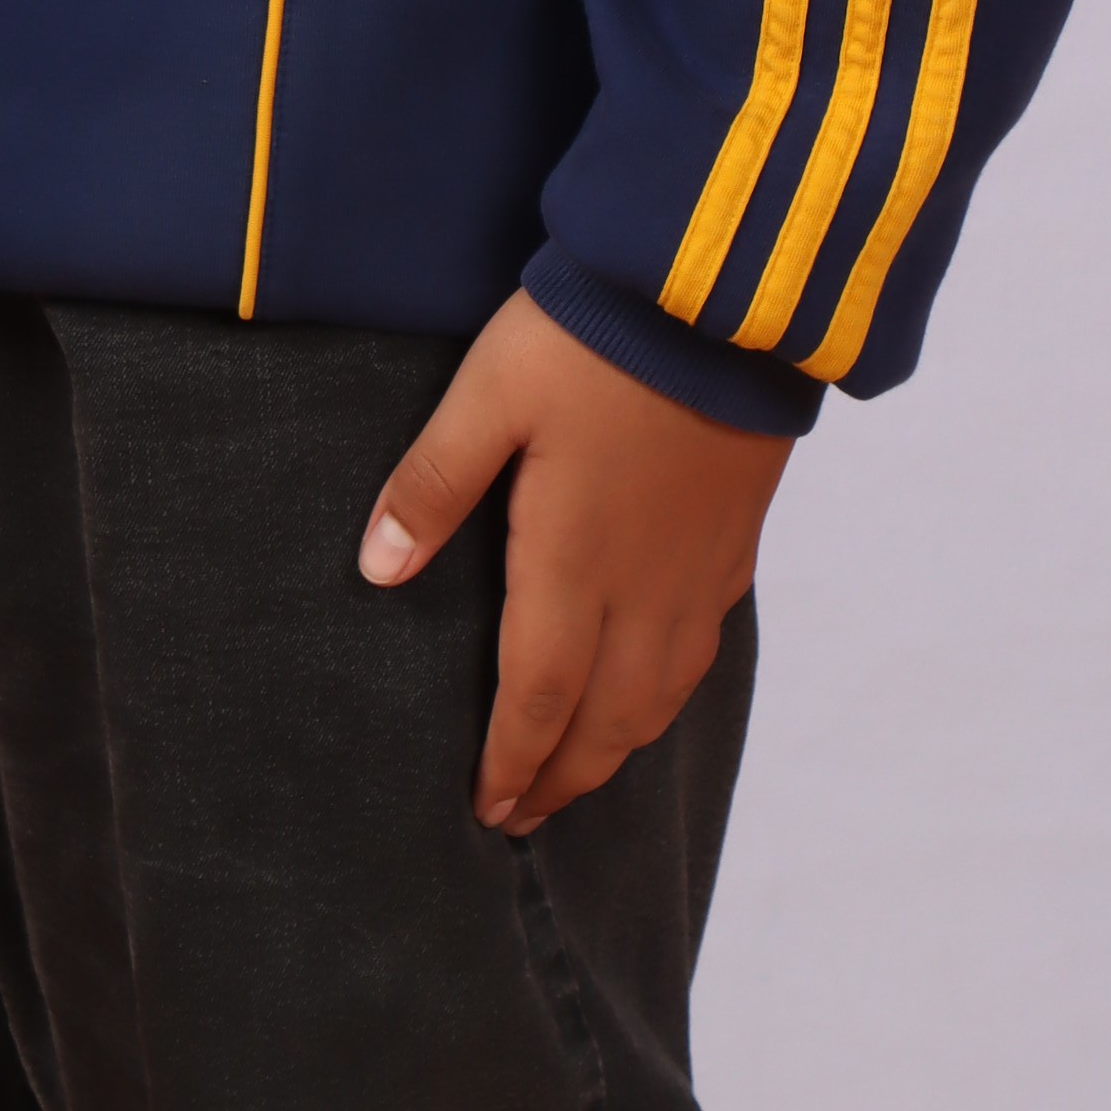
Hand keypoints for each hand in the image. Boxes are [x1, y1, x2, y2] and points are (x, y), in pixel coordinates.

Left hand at [360, 289, 792, 831]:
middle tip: (524, 815)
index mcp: (573, 564)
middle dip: (561, 778)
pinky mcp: (736, 540)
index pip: (536, 698)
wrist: (718, 295)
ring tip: (580, 769)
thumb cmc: (590, 339)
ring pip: (661, 697)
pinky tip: (654, 685)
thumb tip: (375, 571)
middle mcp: (643, 589)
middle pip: (605, 721)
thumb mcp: (488, 394)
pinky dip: (668, 695)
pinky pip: (702, 651)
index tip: (486, 810)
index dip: (510, 764)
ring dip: (616, 748)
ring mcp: (698, 570)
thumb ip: (433, 484)